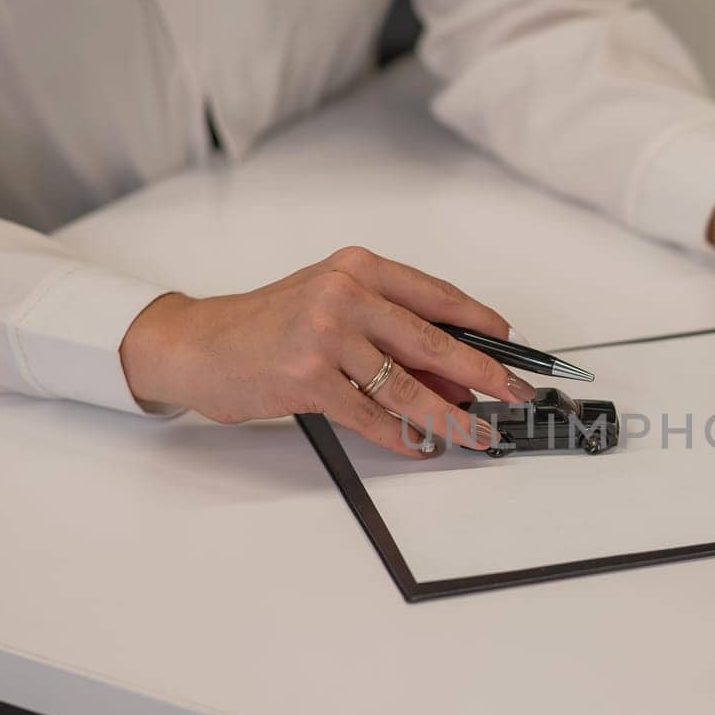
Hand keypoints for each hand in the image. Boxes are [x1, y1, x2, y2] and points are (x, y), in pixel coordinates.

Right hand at [119, 246, 533, 455]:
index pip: (438, 296)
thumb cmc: (267, 326)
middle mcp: (344, 294)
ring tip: (479, 433)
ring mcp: (325, 335)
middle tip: (516, 394)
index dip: (483, 325)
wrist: (198, 343)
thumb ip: (390, 335)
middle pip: (434, 341)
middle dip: (485, 374)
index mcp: (358, 268)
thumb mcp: (332, 310)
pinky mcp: (308, 378)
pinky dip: (401, 437)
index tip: (514, 348)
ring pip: (407, 387)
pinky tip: (421, 446)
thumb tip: (455, 377)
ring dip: (450, 417)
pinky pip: (371, 416)